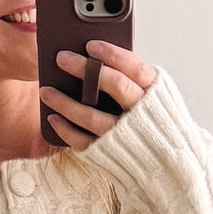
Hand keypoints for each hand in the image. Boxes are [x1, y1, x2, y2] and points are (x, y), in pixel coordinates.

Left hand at [39, 39, 156, 149]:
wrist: (165, 168)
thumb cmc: (153, 123)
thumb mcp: (155, 97)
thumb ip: (133, 80)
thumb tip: (96, 57)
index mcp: (156, 94)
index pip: (136, 68)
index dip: (114, 54)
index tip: (91, 45)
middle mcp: (142, 114)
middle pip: (115, 85)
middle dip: (86, 68)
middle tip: (61, 58)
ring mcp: (125, 136)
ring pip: (93, 116)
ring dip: (66, 102)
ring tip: (46, 90)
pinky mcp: (110, 154)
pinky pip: (84, 142)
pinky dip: (66, 130)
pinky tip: (52, 118)